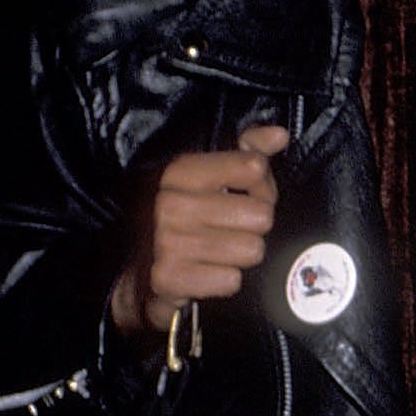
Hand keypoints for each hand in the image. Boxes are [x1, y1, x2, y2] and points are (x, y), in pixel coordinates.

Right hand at [110, 125, 289, 340]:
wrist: (137, 271)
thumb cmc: (181, 218)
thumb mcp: (208, 175)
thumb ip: (246, 150)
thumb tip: (279, 135)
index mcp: (179, 172)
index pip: (253, 167)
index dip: (262, 186)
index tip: (245, 194)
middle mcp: (170, 203)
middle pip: (261, 215)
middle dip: (254, 226)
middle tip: (231, 229)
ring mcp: (167, 241)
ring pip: (252, 250)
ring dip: (240, 255)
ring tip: (217, 251)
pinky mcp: (168, 278)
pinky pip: (232, 280)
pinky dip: (224, 281)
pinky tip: (206, 272)